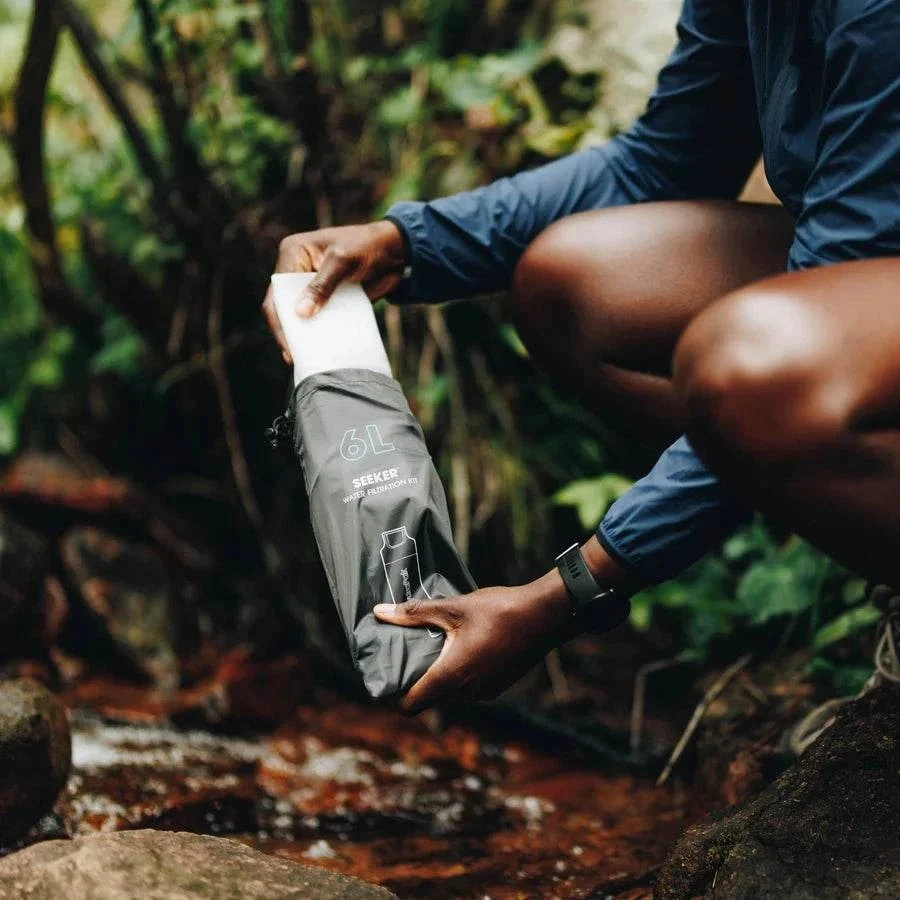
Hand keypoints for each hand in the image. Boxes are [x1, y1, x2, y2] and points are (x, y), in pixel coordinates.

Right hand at [261, 220, 406, 363]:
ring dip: (302, 334)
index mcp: (293, 252)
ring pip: (299, 315)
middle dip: (287, 331)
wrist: (396, 252)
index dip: (280, 318)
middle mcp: (297, 269)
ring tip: (304, 358)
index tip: (289, 343)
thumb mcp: (344, 261)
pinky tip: (320, 350)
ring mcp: (311, 285)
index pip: (278, 290)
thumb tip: (301, 313)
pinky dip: (318, 332)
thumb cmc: (368, 246)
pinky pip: (318, 318)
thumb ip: (322, 286)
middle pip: (283, 306)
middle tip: (293, 357)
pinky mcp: (327, 298)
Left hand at [373, 536, 633, 712]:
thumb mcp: (453, 607)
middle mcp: (468, 692)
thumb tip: (378, 612)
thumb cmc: (498, 610)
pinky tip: (463, 647)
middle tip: (410, 652)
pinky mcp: (500, 686)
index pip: (411, 705)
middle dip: (419, 679)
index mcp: (452, 676)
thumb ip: (414, 613)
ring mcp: (486, 692)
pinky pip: (470, 687)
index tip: (389, 675)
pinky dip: (462, 674)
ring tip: (436, 646)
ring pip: (452, 692)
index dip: (395, 695)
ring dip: (442, 675)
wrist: (546, 616)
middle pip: (431, 698)